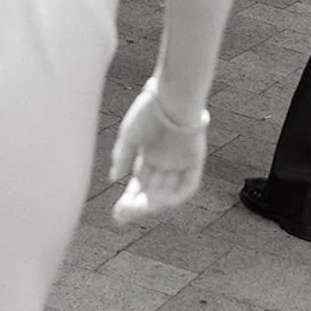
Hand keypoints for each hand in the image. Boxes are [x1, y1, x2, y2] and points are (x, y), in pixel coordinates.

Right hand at [108, 81, 208, 225]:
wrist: (171, 95)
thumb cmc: (148, 111)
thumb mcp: (129, 136)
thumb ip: (123, 157)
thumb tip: (115, 179)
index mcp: (150, 151)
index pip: (141, 182)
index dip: (130, 197)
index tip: (118, 212)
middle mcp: (166, 158)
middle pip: (153, 189)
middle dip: (138, 204)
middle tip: (123, 215)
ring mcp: (180, 160)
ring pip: (168, 190)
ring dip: (153, 203)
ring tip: (136, 208)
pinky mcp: (195, 159)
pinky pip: (188, 185)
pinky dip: (174, 196)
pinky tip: (159, 201)